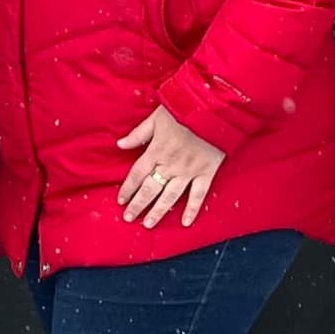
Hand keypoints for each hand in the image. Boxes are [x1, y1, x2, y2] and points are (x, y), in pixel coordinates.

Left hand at [113, 103, 225, 230]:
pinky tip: (185, 223)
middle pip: (150, 189)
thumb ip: (139, 133)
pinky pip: (198, 195)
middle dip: (138, 205)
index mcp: (156, 150)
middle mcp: (170, 164)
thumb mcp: (157, 117)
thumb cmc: (184, 109)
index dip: (128, 188)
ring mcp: (189, 171)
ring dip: (158, 212)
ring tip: (148, 225)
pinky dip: (192, 209)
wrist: (214, 108)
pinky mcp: (206, 172)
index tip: (121, 200)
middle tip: (129, 217)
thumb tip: (120, 144)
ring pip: (170, 196)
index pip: (137, 174)